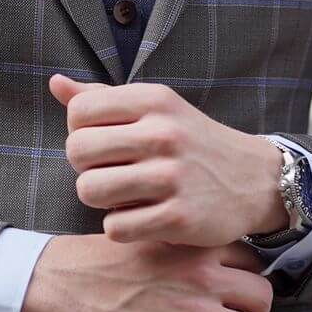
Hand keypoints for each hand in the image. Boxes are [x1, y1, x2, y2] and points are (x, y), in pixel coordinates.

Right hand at [21, 232, 272, 311]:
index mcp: (196, 246)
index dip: (241, 280)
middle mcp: (202, 277)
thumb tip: (208, 266)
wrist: (56, 284)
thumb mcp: (148, 236)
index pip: (253, 262)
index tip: (223, 293)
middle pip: (264, 298)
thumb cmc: (94, 262)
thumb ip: (184, 249)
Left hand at [49, 74, 285, 250]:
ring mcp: (172, 177)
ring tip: (122, 196)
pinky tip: (141, 218)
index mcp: (154, 101)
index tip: (103, 143)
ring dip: (100, 199)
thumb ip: (103, 98)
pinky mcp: (179, 218)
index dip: (80, 131)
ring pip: (90, 190)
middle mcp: (163, 134)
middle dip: (85, 166)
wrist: (255, 181)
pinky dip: (122, 227)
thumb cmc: (192, 143)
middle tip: (109, 172)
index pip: (79, 111)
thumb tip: (56, 83)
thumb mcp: (156, 109)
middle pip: (77, 151)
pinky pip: (115, 227)